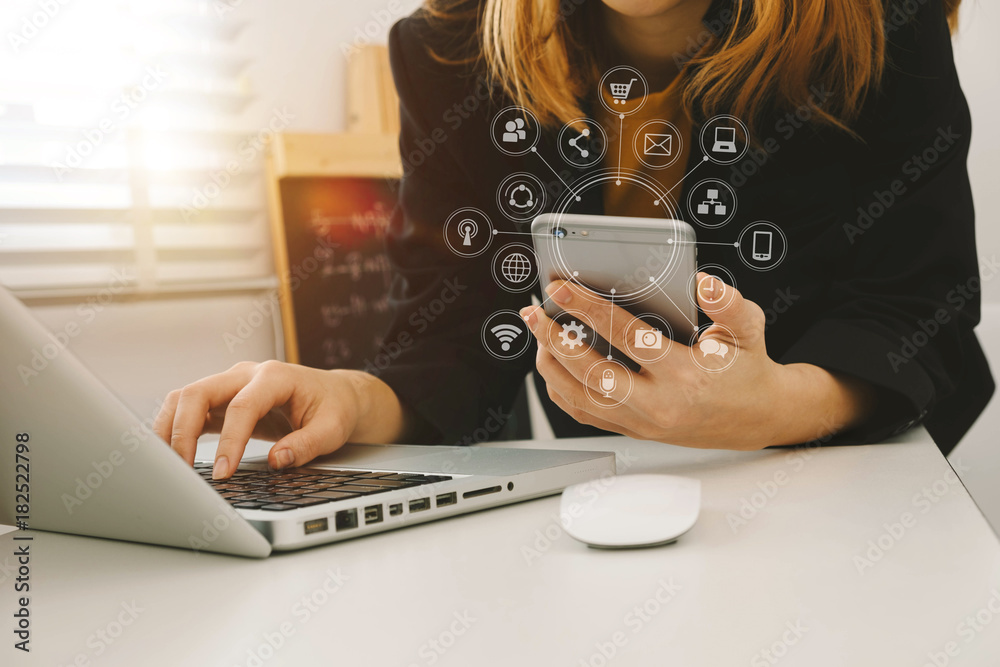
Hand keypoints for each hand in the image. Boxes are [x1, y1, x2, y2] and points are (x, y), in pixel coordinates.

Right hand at [153, 361, 405, 478]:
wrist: (335, 394)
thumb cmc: (334, 408)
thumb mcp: (333, 429)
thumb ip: (307, 445)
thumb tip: (278, 461)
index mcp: (275, 376)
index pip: (242, 407)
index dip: (230, 441)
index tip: (223, 473)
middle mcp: (246, 375)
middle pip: (198, 393)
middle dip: (183, 431)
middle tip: (182, 470)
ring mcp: (230, 384)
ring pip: (184, 398)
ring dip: (169, 429)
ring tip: (167, 464)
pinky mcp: (222, 400)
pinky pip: (188, 409)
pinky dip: (173, 429)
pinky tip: (170, 454)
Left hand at [520, 274, 874, 449]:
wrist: (757, 419)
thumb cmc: (747, 370)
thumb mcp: (749, 330)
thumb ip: (728, 304)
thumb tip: (703, 283)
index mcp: (685, 374)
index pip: (627, 337)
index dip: (590, 310)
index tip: (563, 289)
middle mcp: (659, 403)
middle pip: (594, 372)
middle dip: (557, 339)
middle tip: (535, 313)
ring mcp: (643, 422)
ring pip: (583, 398)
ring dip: (553, 366)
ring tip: (538, 336)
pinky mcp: (634, 431)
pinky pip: (587, 415)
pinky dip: (562, 392)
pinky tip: (552, 367)